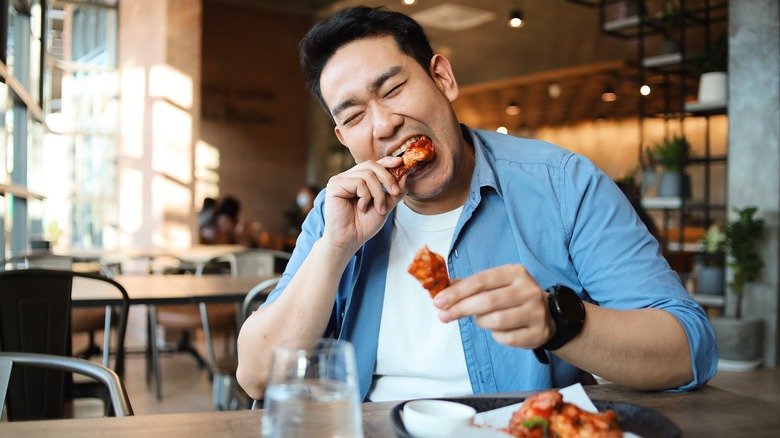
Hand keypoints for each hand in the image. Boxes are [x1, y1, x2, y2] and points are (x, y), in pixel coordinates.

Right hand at [322, 156, 406, 254]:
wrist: (350, 240)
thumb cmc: (364, 225)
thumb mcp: (385, 206)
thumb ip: (394, 191)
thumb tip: (405, 175)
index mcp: (358, 179)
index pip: (374, 164)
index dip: (387, 161)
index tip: (400, 163)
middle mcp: (348, 177)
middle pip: (371, 165)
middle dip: (387, 178)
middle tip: (394, 193)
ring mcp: (340, 180)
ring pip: (367, 175)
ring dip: (378, 193)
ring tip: (378, 208)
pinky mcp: (334, 185)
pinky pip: (358, 182)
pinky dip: (365, 196)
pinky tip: (362, 207)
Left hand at [432, 264, 553, 349]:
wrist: (547, 315)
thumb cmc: (512, 297)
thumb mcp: (495, 284)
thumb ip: (469, 285)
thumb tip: (441, 286)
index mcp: (515, 272)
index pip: (481, 280)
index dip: (457, 292)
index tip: (438, 301)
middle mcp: (528, 289)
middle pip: (487, 301)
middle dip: (460, 309)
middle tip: (443, 316)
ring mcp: (536, 311)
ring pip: (496, 321)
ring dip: (480, 322)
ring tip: (480, 320)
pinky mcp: (538, 332)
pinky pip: (506, 338)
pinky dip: (495, 335)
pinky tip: (497, 330)